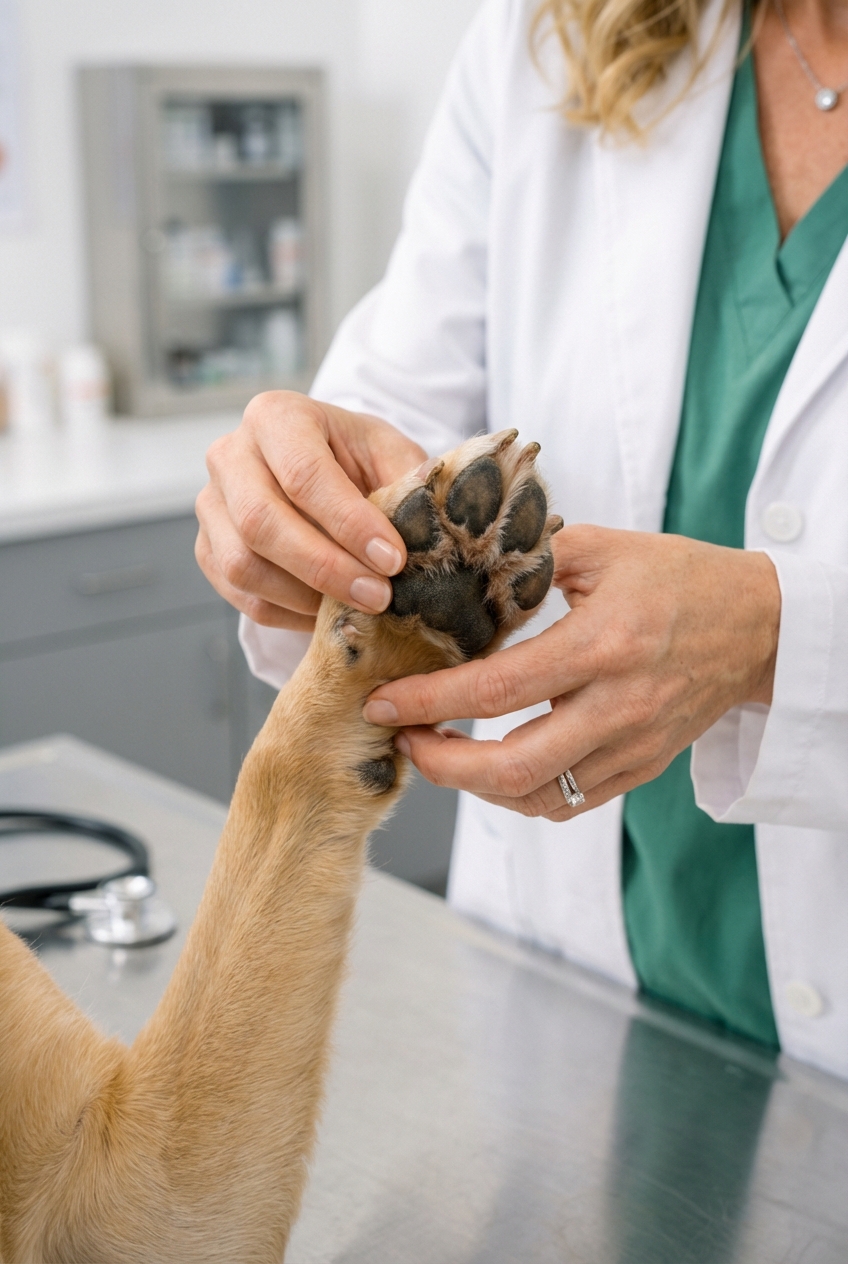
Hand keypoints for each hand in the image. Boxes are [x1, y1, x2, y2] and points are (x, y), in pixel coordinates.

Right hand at [196, 391, 426, 629]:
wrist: (323, 474)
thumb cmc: (358, 461)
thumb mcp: (390, 455)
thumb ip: (407, 481)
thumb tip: (423, 508)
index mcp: (275, 416)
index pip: (303, 474)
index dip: (349, 523)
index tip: (393, 560)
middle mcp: (230, 455)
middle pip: (261, 522)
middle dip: (325, 568)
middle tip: (378, 596)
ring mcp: (211, 505)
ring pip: (243, 565)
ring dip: (305, 597)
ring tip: (358, 607)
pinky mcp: (208, 549)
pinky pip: (241, 595)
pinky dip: (289, 614)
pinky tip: (329, 613)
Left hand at [362, 525, 780, 819]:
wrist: (759, 626)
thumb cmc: (681, 579)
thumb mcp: (605, 548)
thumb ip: (531, 559)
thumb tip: (458, 572)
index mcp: (602, 645)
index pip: (496, 691)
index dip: (427, 702)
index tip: (382, 702)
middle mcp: (618, 706)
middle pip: (512, 767)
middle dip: (441, 766)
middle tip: (403, 741)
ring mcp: (633, 745)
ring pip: (539, 797)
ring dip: (475, 786)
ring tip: (439, 752)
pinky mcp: (642, 767)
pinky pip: (571, 801)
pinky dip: (521, 793)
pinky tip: (491, 767)